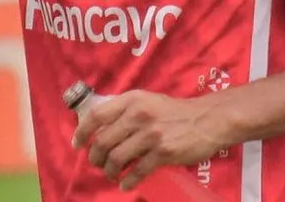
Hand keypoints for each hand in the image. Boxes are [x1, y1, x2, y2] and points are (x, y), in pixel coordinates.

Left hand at [72, 90, 225, 192]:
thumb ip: (126, 109)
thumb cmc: (175, 111)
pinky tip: (126, 184)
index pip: (97, 115)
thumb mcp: (148, 100)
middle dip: (95, 157)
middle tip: (97, 164)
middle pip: (103, 141)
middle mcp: (138, 115)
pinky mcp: (163, 152)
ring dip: (109, 171)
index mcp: (132, 100)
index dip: (82, 132)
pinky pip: (137, 171)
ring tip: (112, 174)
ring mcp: (151, 134)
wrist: (207, 120)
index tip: (77, 144)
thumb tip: (101, 124)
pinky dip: (127, 181)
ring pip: (116, 158)